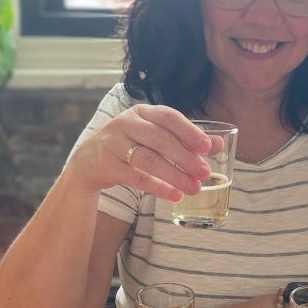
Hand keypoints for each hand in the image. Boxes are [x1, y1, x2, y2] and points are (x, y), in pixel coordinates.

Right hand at [65, 104, 223, 201]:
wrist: (88, 160)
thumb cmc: (130, 145)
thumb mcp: (154, 137)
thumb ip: (185, 140)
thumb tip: (218, 144)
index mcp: (142, 112)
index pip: (168, 116)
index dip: (189, 131)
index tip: (207, 147)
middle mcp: (126, 123)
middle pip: (160, 139)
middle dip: (185, 157)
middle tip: (205, 172)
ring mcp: (113, 143)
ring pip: (148, 160)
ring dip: (174, 175)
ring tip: (195, 188)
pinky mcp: (106, 165)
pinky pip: (135, 178)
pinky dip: (157, 187)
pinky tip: (174, 195)